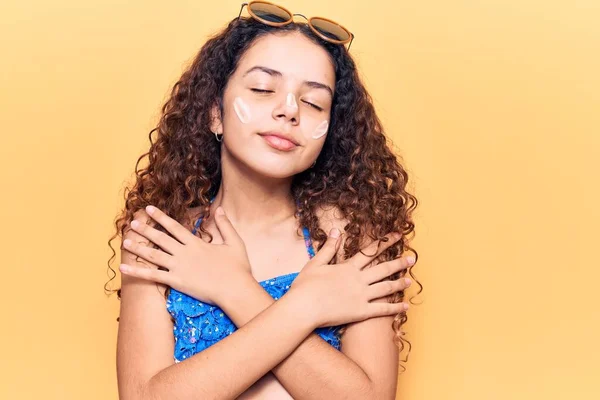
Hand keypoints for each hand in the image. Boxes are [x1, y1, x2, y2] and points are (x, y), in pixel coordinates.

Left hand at [119, 205, 252, 304]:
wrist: (235, 289)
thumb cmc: (238, 268)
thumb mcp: (235, 242)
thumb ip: (225, 225)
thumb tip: (219, 209)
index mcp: (196, 243)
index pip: (175, 227)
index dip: (161, 217)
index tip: (149, 209)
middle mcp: (184, 253)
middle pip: (160, 239)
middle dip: (145, 229)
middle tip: (132, 222)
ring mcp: (179, 267)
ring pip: (154, 255)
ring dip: (139, 248)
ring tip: (125, 241)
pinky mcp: (177, 282)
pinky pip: (153, 276)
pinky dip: (137, 271)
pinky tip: (124, 267)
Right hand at [288, 229, 414, 327]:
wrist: (303, 308)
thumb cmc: (305, 287)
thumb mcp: (315, 263)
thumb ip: (329, 248)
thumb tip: (336, 231)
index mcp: (348, 267)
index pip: (370, 252)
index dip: (385, 243)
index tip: (397, 236)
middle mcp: (358, 280)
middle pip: (383, 269)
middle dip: (399, 263)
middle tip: (412, 258)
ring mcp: (361, 296)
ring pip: (386, 288)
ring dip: (399, 283)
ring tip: (410, 280)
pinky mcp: (361, 312)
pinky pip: (382, 310)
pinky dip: (395, 308)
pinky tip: (405, 307)